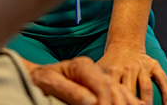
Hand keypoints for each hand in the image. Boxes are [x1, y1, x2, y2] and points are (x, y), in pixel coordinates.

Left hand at [22, 56, 143, 104]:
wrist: (37, 76)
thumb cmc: (40, 79)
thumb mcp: (50, 82)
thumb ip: (70, 91)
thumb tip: (92, 102)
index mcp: (82, 66)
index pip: (103, 85)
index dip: (107, 102)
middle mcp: (94, 69)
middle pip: (115, 89)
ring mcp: (99, 77)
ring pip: (121, 92)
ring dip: (128, 104)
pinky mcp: (101, 86)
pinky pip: (120, 94)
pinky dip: (129, 102)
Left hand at [96, 45, 166, 104]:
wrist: (125, 42)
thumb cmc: (111, 61)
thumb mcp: (100, 67)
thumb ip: (95, 80)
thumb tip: (87, 96)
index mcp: (113, 69)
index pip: (114, 89)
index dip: (115, 99)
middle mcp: (128, 67)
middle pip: (130, 89)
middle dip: (131, 103)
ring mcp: (142, 66)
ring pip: (146, 87)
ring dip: (147, 101)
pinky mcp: (154, 64)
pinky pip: (163, 79)